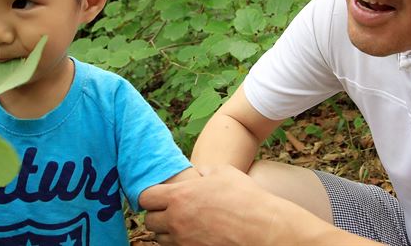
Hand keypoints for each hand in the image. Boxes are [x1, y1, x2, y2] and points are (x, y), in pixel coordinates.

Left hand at [140, 165, 289, 245]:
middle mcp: (177, 220)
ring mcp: (184, 241)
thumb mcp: (222, 172)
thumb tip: (195, 173)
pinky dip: (179, 244)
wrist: (264, 229)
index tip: (158, 197)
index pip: (145, 199)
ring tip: (183, 225)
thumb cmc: (245, 198)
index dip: (150, 197)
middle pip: (150, 222)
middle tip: (170, 212)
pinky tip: (192, 236)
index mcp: (179, 196)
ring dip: (167, 232)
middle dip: (157, 216)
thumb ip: (202, 171)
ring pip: (160, 240)